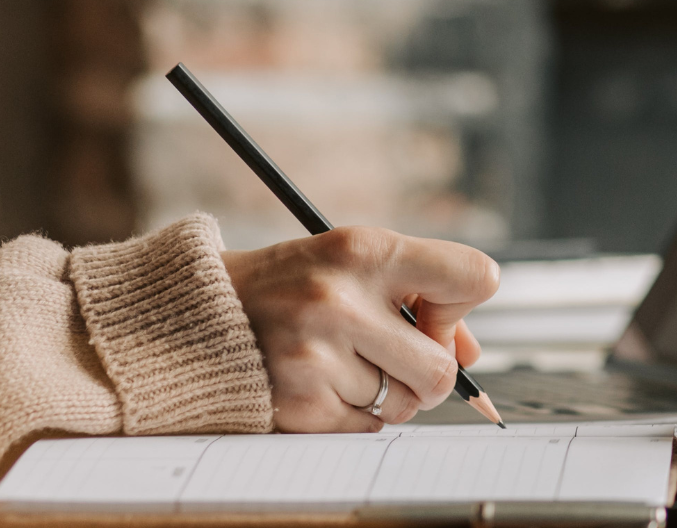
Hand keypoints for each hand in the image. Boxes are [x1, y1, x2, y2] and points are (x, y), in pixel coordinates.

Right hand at [222, 226, 499, 431]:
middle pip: (441, 368)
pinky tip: (325, 383)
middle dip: (433, 375)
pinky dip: (357, 413)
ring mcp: (316, 356)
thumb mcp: (356, 265)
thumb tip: (470, 355)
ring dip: (389, 395)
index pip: (472, 277)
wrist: (204, 314)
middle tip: (403, 362)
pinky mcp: (298, 402)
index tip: (434, 316)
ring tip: (348, 364)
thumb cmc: (297, 284)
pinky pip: (368, 425)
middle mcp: (340, 301)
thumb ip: (421, 298)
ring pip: (404, 402)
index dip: (463, 305)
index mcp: (365, 251)